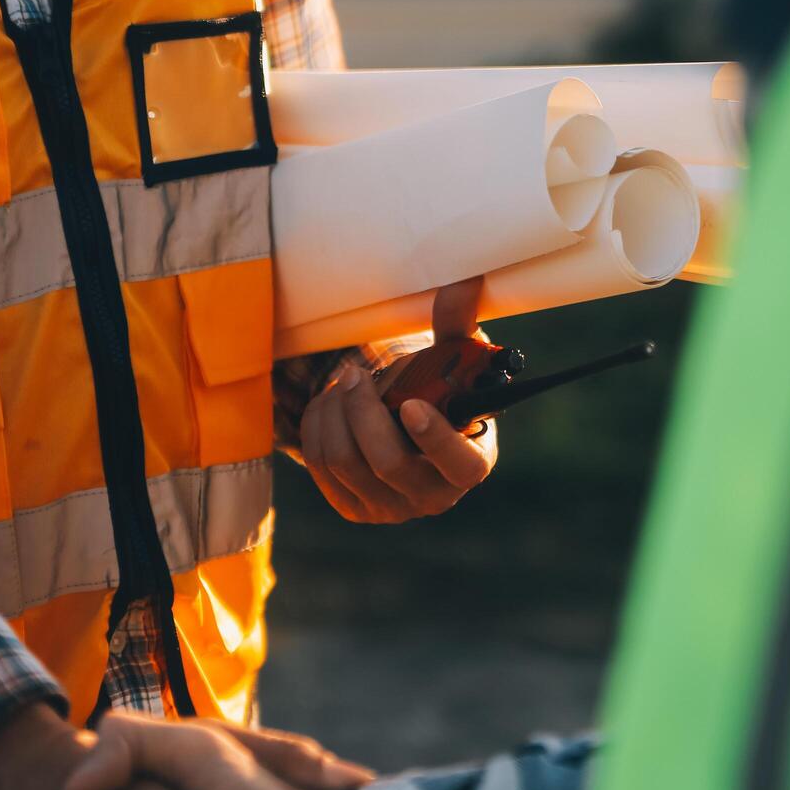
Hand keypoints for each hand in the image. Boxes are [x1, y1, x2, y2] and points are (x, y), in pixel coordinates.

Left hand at [301, 276, 498, 523]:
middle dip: (362, 410)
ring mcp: (390, 509)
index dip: (434, 438)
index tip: (410, 403)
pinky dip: (318, 427)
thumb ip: (457, 324)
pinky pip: (319, 466)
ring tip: (345, 383)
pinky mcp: (353, 508)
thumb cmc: (438, 390)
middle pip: (386, 462)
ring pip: (344, 462)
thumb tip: (466, 280)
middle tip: (357, 372)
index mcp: (470, 464)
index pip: (457, 464)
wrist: (408, 426)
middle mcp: (433, 497)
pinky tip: (332, 404)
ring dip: (335, 413)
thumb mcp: (452, 359)